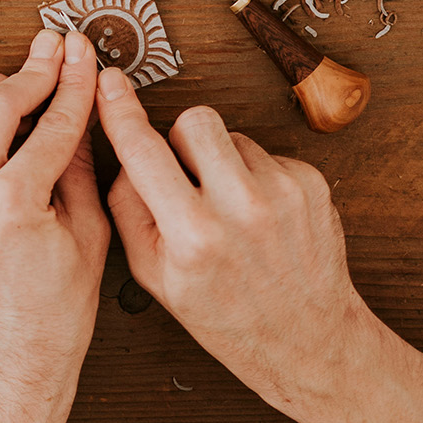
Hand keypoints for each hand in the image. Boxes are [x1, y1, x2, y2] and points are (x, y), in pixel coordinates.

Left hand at [0, 29, 109, 422]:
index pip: (50, 124)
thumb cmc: (56, 316)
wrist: (10, 363)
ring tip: (26, 79)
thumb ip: (82, 164)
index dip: (73, 83)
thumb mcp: (90, 235)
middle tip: (57, 51)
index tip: (85, 54)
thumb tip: (80, 108)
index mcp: (10, 208)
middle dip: (31, 71)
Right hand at [94, 69, 382, 413]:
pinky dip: (255, 175)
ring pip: (230, 134)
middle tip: (187, 181)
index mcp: (193, 236)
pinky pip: (265, 152)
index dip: (120, 111)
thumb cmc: (224, 314)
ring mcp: (283, 193)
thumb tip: (124, 149)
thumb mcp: (153, 276)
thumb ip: (127, 208)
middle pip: (193, 120)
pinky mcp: (312, 184)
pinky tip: (259, 216)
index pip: (144, 151)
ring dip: (221, 161)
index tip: (110, 82)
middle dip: (182, 140)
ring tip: (229, 209)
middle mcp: (241, 209)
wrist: (308, 340)